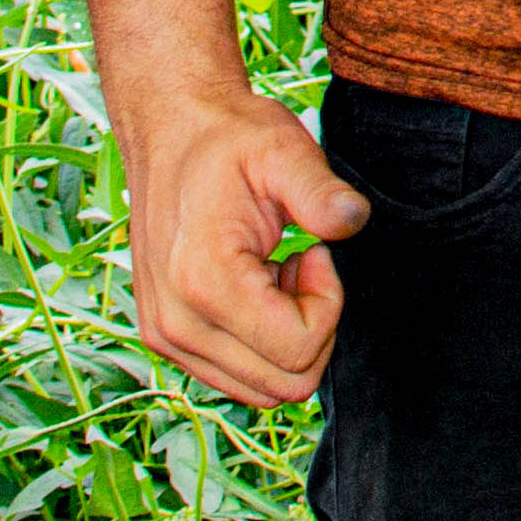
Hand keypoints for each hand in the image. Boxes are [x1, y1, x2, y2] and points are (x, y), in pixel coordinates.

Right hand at [120, 86, 374, 407]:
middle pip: (284, 384)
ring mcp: (165, 337)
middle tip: (300, 263)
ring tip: (277, 274)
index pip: (297, 351)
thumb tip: (355, 222)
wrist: (168, 130)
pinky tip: (257, 287)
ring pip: (262, 390)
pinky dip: (261, 345)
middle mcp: (176, 325)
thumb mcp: (283, 150)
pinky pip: (236, 378)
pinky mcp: (165, 339)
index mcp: (204, 283)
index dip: (327, 304)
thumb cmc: (227, 138)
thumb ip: (321, 192)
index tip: (315, 251)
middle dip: (312, 328)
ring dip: (287, 340)